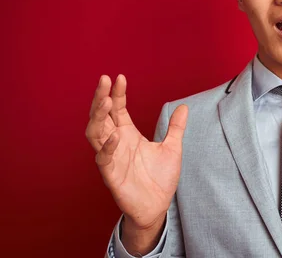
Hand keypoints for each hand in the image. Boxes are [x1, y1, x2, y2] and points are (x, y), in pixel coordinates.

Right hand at [85, 74, 187, 229]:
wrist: (158, 207)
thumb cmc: (161, 178)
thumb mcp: (173, 148)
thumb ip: (176, 128)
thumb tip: (184, 107)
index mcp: (128, 134)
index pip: (118, 109)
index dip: (118, 93)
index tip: (120, 77)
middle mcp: (116, 143)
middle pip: (101, 116)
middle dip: (100, 98)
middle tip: (104, 80)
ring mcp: (112, 158)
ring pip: (95, 134)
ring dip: (98, 117)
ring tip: (105, 101)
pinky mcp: (111, 175)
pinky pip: (103, 159)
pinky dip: (107, 146)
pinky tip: (115, 134)